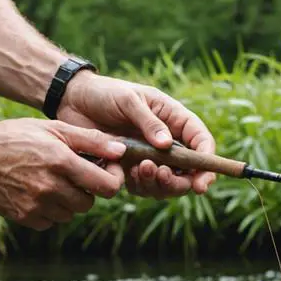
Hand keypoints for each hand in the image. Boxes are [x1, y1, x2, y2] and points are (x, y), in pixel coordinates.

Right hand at [0, 118, 126, 229]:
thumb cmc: (17, 136)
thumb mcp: (55, 129)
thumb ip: (92, 140)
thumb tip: (122, 150)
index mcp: (62, 162)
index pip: (107, 186)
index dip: (113, 179)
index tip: (107, 171)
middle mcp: (51, 186)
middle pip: (89, 203)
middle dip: (88, 190)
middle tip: (75, 174)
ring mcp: (36, 204)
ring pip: (70, 213)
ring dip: (68, 201)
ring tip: (53, 180)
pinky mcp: (23, 216)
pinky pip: (51, 221)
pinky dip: (50, 211)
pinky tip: (38, 192)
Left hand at [56, 71, 216, 198]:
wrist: (74, 102)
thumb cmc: (106, 93)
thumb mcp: (129, 100)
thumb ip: (149, 122)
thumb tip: (167, 145)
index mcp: (174, 119)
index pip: (201, 142)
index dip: (206, 163)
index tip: (201, 182)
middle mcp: (167, 142)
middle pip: (188, 171)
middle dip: (180, 180)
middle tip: (162, 176)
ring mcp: (150, 157)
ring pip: (166, 184)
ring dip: (159, 184)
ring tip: (142, 169)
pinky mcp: (131, 169)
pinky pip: (143, 187)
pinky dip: (141, 186)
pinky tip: (129, 173)